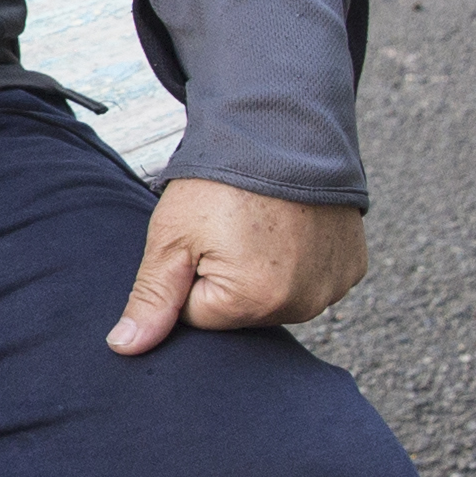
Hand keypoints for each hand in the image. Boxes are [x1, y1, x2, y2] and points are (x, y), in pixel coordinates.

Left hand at [107, 180, 369, 356]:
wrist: (281, 127)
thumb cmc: (221, 181)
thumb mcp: (171, 237)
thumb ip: (151, 298)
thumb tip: (124, 348)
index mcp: (253, 302)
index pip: (197, 316)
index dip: (189, 275)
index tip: (201, 239)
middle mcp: (301, 305)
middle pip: (240, 312)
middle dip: (227, 277)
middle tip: (231, 228)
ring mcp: (332, 287)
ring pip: (275, 298)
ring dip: (264, 270)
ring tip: (262, 224)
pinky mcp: (351, 267)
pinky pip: (312, 280)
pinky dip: (300, 259)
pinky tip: (293, 226)